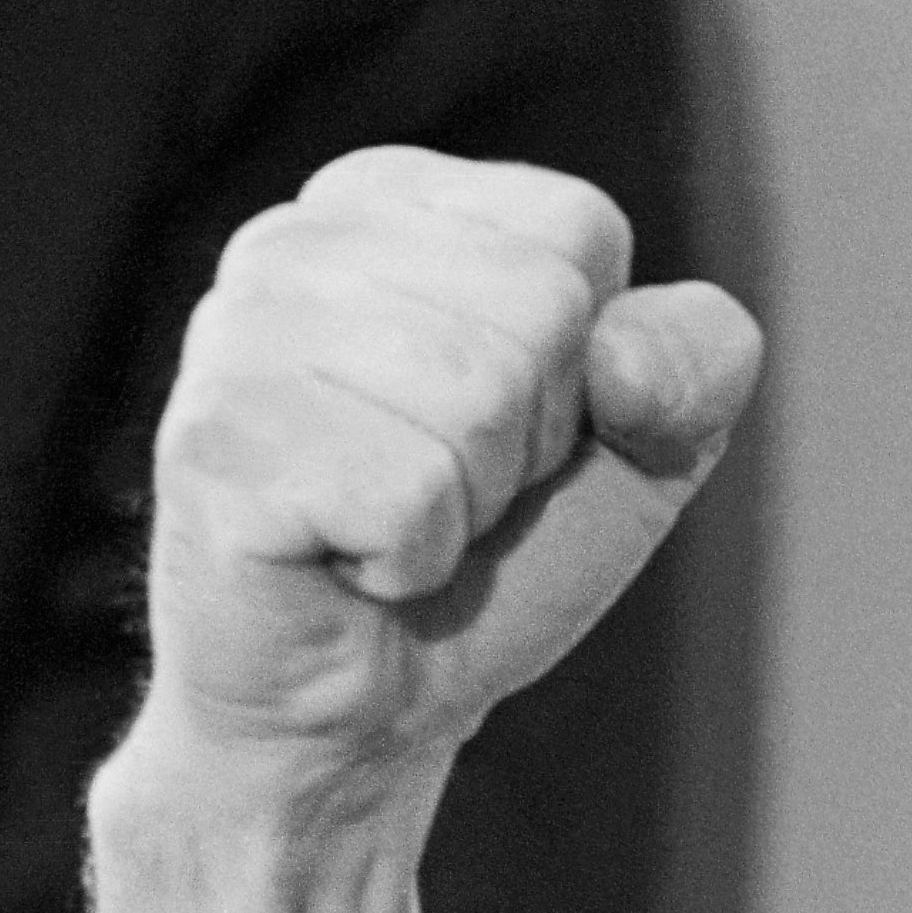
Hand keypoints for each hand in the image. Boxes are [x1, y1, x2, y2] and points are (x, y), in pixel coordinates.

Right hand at [87, 146, 761, 912]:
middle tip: (456, 493)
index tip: (518, 433)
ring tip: (403, 527)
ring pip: (476, 391)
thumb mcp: (642, 450)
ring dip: (472, 502)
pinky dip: (414, 558)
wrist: (369, 712)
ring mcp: (238, 330)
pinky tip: (352, 564)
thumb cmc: (495, 562)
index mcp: (395, 201)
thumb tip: (624, 358)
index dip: (590, 364)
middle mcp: (297, 236)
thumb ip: (693, 364)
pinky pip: (407, 490)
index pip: (578, 227)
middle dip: (533, 436)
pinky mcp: (218, 441)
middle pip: (538, 302)